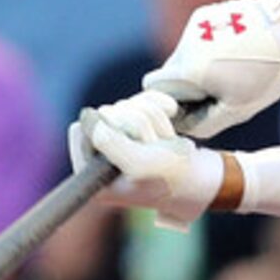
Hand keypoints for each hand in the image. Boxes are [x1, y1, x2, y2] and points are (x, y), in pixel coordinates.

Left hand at [72, 92, 225, 230]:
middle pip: (106, 113)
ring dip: (152, 119)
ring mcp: (118, 138)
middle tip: (154, 148)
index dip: (108, 129)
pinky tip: (171, 115)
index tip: (132, 146)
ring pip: (125, 105)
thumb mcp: (138, 164)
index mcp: (90, 171)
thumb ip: (109, 142)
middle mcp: (98, 155)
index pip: (81, 129)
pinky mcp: (136, 125)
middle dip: (138, 125)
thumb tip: (87, 116)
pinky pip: (141, 99)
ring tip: (163, 143)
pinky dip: (158, 105)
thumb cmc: (169, 178)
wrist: (198, 180)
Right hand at [144, 0, 279, 135]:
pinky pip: (198, 38)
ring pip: (184, 55)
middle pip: (170, 73)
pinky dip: (210, 48)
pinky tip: (237, 50)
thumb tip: (181, 126)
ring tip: (234, 69)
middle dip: (187, 86)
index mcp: (189, 70)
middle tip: (220, 90)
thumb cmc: (269, 73)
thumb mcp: (239, 110)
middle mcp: (185, 45)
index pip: (154, 90)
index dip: (171, 103)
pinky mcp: (206, 13)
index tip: (197, 106)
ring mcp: (195, 26)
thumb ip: (203, 123)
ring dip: (199, 67)